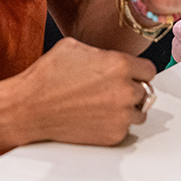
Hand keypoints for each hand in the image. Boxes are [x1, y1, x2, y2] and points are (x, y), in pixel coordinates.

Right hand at [6, 38, 156, 146]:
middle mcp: (125, 91)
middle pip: (145, 91)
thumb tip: (110, 56)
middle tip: (109, 88)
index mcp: (119, 65)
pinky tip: (95, 115)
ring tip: (102, 103)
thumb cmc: (47, 76)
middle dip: (130, 88)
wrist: (30, 107)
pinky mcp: (113, 134)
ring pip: (139, 112)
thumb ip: (102, 52)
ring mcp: (121, 115)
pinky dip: (114, 123)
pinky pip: (125, 128)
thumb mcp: (75, 46)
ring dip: (126, 108)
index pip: (150, 69)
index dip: (138, 71)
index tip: (132, 73)